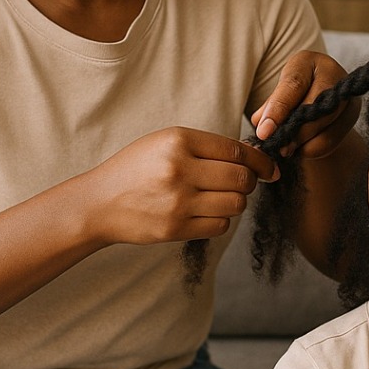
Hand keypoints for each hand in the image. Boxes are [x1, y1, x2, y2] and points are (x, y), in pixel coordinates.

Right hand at [77, 127, 278, 246]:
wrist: (99, 203)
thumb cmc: (135, 169)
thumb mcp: (163, 143)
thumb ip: (204, 147)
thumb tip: (252, 158)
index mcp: (178, 140)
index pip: (236, 151)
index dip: (260, 160)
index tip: (269, 168)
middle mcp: (180, 169)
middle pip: (242, 179)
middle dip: (250, 182)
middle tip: (243, 183)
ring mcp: (178, 201)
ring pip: (235, 204)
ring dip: (235, 202)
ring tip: (220, 197)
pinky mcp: (176, 228)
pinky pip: (220, 226)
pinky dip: (220, 220)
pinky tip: (205, 212)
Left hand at [251, 51, 359, 160]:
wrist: (318, 96)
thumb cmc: (293, 92)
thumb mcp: (279, 92)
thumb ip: (270, 107)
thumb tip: (262, 124)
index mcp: (308, 61)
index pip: (293, 85)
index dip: (278, 109)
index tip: (264, 131)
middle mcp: (333, 73)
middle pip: (316, 105)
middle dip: (295, 131)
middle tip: (278, 147)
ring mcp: (347, 93)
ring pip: (327, 124)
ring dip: (304, 142)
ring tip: (287, 150)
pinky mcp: (354, 114)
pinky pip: (334, 138)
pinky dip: (314, 148)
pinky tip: (301, 149)